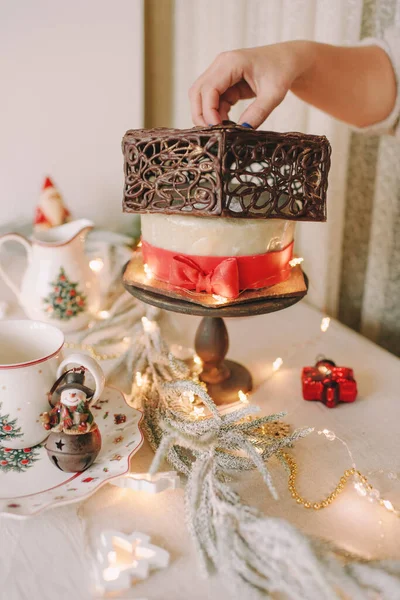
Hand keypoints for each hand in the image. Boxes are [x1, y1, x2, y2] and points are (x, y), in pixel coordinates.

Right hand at [189, 41, 315, 127]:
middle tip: (213, 134)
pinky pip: (213, 100)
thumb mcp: (274, 94)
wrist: (290, 60)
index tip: (219, 130)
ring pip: (202, 97)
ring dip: (208, 115)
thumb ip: (258, 113)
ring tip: (224, 130)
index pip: (208, 89)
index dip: (209, 112)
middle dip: (201, 115)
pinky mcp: (224, 83)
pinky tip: (228, 124)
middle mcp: (220, 65)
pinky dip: (217, 114)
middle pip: (197, 92)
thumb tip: (241, 131)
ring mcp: (220, 73)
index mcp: (231, 62)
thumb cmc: (283, 71)